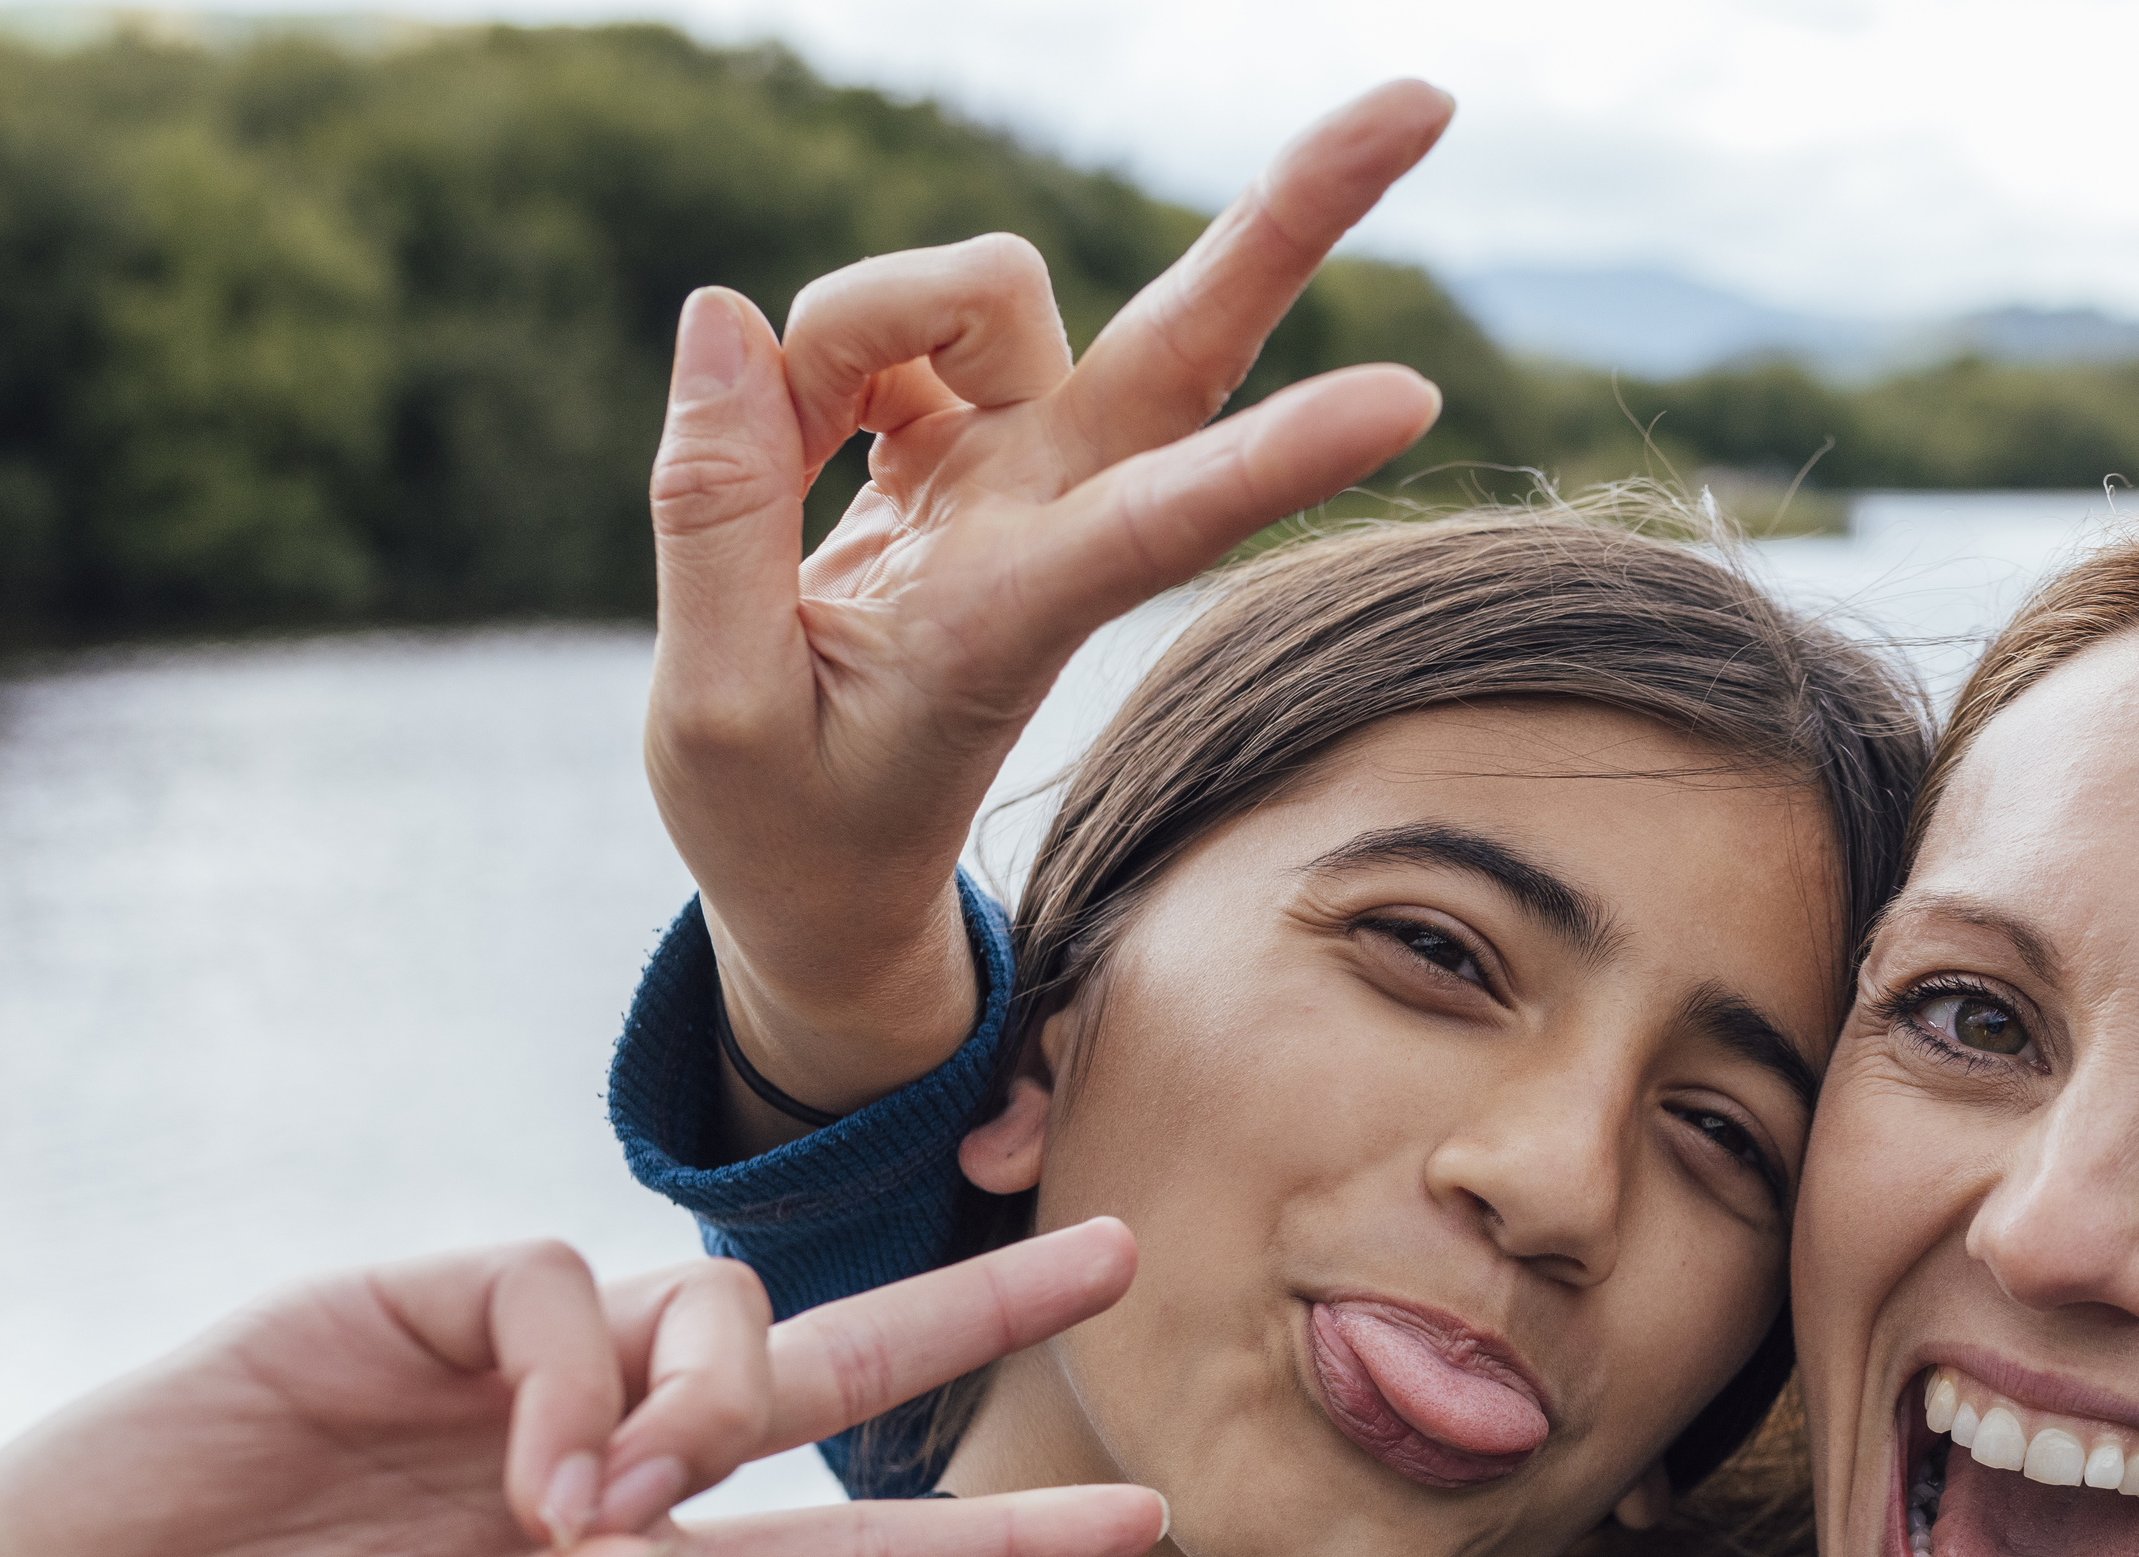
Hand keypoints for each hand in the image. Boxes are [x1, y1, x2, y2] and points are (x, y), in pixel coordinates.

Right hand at [0, 1223, 1162, 1556]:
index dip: (990, 1539)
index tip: (1144, 1521)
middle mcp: (595, 1474)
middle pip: (834, 1377)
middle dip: (982, 1309)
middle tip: (1118, 1258)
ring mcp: (506, 1385)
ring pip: (713, 1312)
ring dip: (716, 1397)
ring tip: (615, 1504)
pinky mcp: (403, 1309)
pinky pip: (558, 1282)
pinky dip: (582, 1370)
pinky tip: (535, 1468)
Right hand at [645, 80, 1455, 1148]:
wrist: (821, 880)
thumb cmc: (787, 827)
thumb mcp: (713, 714)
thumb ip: (713, 512)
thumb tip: (729, 316)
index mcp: (1017, 618)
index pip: (1165, 522)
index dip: (1283, 453)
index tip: (1413, 397)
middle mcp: (1052, 519)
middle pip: (1192, 337)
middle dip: (1298, 213)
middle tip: (1426, 94)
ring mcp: (1019, 465)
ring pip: (984, 288)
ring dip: (864, 322)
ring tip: (788, 454)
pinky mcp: (962, 433)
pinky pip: (895, 321)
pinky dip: (821, 357)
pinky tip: (791, 446)